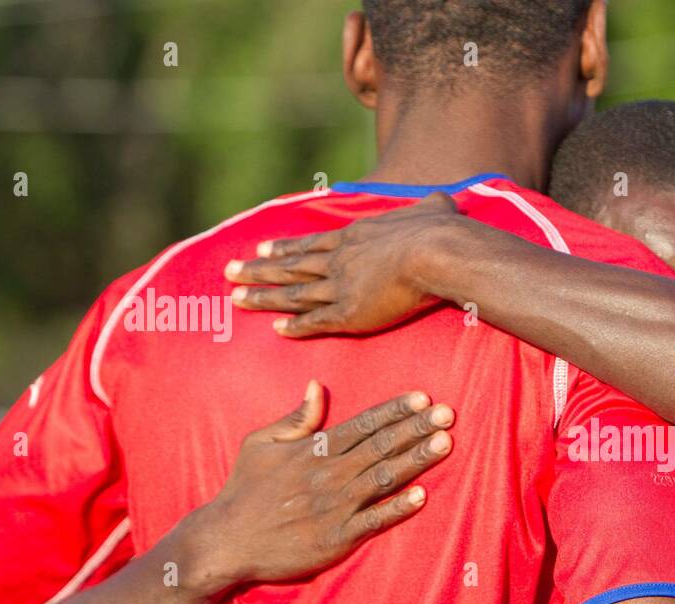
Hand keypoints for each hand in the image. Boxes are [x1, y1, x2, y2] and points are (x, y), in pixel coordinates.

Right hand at [186, 381, 453, 589]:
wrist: (226, 541)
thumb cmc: (244, 490)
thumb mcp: (261, 443)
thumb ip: (296, 418)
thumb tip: (317, 386)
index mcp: (315, 450)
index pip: (364, 424)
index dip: (396, 411)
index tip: (423, 397)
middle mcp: (330, 474)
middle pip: (381, 447)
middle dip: (417, 428)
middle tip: (448, 413)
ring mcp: (335, 506)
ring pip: (384, 478)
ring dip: (416, 460)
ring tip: (445, 443)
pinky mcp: (337, 538)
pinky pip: (373, 521)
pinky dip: (397, 509)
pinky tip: (422, 497)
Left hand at [225, 191, 462, 337]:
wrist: (435, 251)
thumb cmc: (438, 230)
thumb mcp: (433, 208)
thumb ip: (433, 207)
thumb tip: (444, 202)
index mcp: (356, 236)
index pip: (312, 244)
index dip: (285, 248)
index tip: (262, 249)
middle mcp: (339, 260)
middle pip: (292, 267)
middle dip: (259, 270)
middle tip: (230, 271)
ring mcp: (341, 286)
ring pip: (293, 294)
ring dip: (263, 297)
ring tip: (237, 298)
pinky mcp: (350, 313)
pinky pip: (316, 321)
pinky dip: (295, 326)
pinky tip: (276, 330)